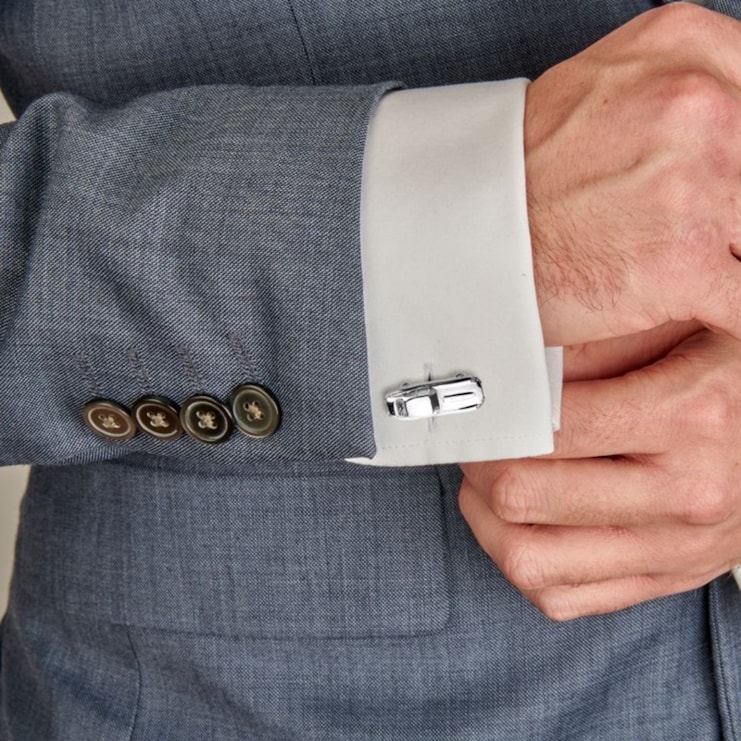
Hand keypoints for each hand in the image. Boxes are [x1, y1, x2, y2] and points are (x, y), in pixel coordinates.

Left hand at [459, 329, 740, 619]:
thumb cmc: (727, 381)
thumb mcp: (680, 332)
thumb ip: (599, 340)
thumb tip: (514, 353)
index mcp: (692, 416)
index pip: (551, 425)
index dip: (497, 413)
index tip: (480, 403)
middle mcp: (687, 492)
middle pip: (525, 494)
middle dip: (481, 461)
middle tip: (480, 437)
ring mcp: (675, 550)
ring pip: (528, 559)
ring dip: (486, 518)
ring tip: (489, 479)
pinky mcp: (664, 582)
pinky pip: (560, 596)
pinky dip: (520, 561)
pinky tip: (521, 522)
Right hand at [526, 3, 740, 345]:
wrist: (460, 239)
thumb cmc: (517, 179)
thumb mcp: (597, 92)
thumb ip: (675, 95)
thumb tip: (726, 130)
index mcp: (678, 49)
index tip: (724, 183)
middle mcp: (696, 104)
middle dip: (731, 212)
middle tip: (695, 229)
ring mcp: (695, 182)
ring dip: (725, 255)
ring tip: (683, 265)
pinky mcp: (685, 260)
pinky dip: (723, 309)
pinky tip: (693, 306)